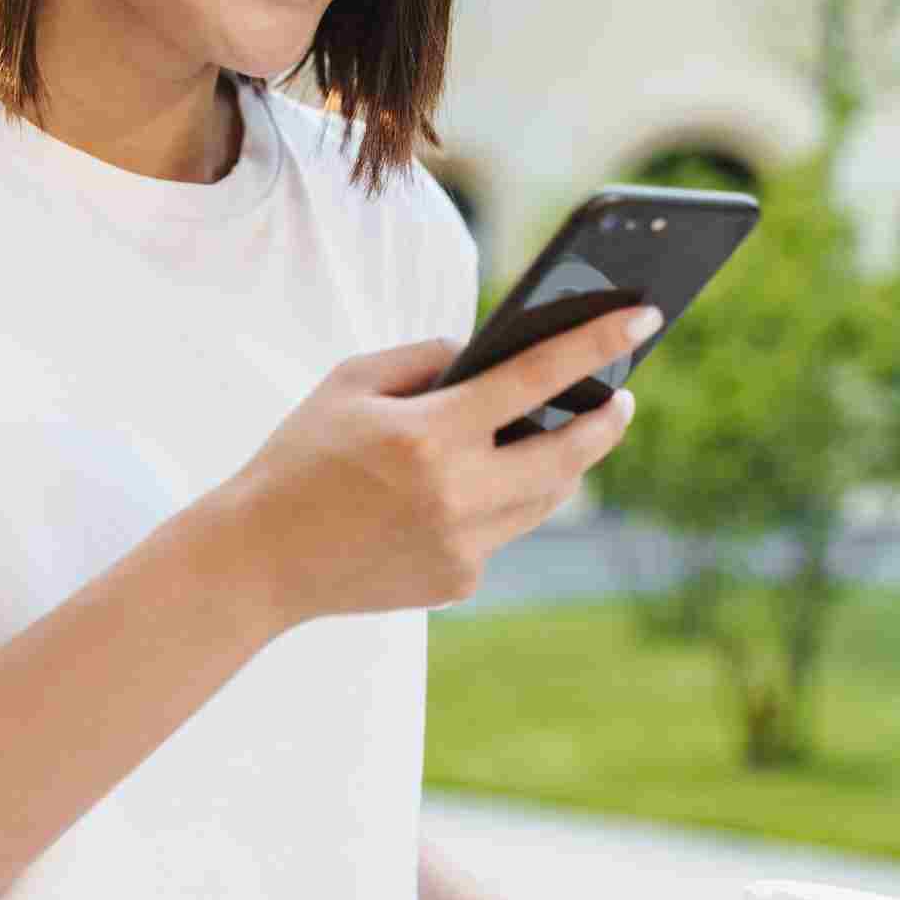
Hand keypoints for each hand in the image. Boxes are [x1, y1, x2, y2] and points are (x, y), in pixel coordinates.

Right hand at [222, 303, 656, 627]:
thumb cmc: (300, 457)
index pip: (536, 377)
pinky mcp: (458, 581)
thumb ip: (425, 358)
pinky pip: (501, 530)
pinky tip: (476, 486)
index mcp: (430, 435)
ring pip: (546, 498)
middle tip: (623, 396)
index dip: (597, 343)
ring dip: (563, 462)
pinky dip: (498, 501)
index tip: (643, 317)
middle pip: (569, 454)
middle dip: (606, 419)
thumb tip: (486, 355)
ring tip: (570, 431)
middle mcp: (457, 495)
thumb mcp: (350, 383)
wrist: (257, 561)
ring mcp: (462, 546)